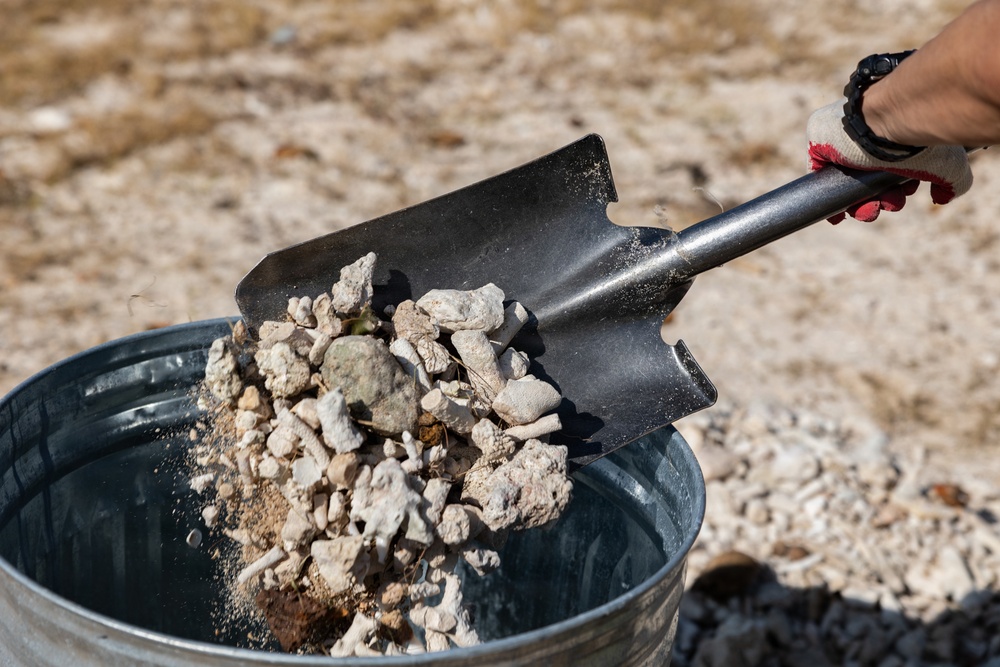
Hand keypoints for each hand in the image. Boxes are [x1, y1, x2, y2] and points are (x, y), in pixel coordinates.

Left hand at [806, 102, 972, 222]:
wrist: (892, 115)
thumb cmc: (920, 136)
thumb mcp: (947, 162)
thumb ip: (951, 181)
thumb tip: (941, 197)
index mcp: (893, 140)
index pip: (887, 172)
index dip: (891, 192)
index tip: (898, 198)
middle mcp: (866, 139)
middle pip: (865, 182)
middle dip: (878, 201)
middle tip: (889, 204)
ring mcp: (841, 139)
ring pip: (844, 183)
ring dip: (858, 205)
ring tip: (872, 207)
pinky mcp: (819, 138)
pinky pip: (818, 174)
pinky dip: (827, 196)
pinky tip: (839, 213)